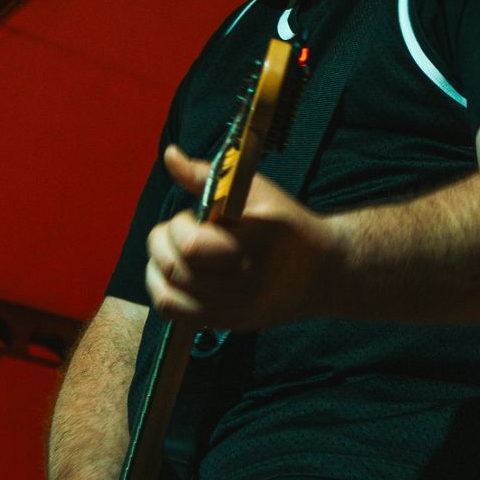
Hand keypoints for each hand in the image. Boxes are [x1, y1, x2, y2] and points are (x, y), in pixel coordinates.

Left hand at [144, 144, 336, 330]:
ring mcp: (236, 308)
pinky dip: (162, 290)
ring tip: (173, 251)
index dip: (179, 226)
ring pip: (169, 292)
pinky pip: (175, 313)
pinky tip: (173, 274)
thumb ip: (208, 176)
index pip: (192, 246)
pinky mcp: (228, 323)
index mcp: (256, 242)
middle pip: (176, 268)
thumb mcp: (254, 191)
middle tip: (178, 230)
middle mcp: (247, 282)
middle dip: (164, 242)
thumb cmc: (286, 226)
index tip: (191, 215)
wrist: (320, 274)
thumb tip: (170, 156)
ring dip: (159, 265)